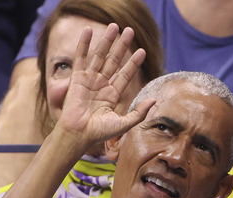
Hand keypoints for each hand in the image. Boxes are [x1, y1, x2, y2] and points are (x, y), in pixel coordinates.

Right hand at [55, 23, 154, 150]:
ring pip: (100, 56)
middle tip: (130, 31)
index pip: (125, 74)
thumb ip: (139, 112)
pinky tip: (89, 31)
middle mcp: (102, 85)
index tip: (142, 51)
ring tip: (114, 26)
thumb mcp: (124, 124)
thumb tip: (154, 100)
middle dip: (122, 46)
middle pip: (114, 61)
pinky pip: (82, 58)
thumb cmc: (99, 133)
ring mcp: (89, 80)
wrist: (79, 135)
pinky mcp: (77, 78)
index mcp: (113, 94)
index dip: (133, 63)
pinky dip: (84, 44)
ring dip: (107, 41)